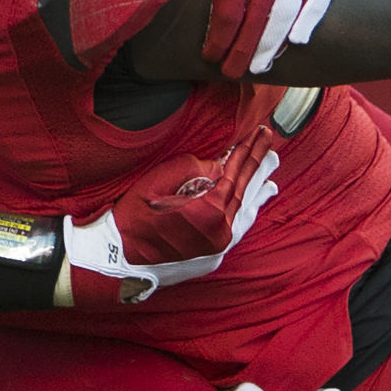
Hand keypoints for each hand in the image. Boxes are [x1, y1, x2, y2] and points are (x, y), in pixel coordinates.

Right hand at [65, 125, 278, 304]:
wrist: (118, 257)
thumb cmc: (135, 215)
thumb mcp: (160, 179)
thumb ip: (195, 168)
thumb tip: (220, 167)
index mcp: (210, 210)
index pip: (236, 173)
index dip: (247, 151)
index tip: (259, 133)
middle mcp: (221, 232)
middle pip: (245, 191)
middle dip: (258, 165)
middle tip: (271, 143)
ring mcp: (218, 247)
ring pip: (244, 213)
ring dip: (257, 191)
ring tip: (271, 176)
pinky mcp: (212, 257)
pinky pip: (237, 230)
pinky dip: (247, 214)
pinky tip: (253, 206)